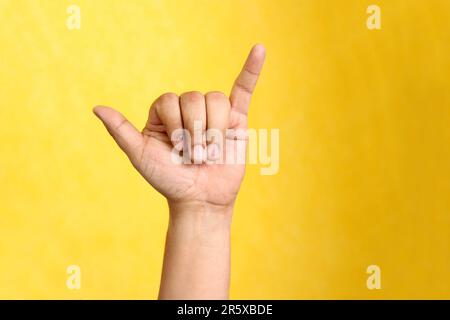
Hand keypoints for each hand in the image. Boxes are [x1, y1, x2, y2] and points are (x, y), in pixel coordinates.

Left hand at [93, 45, 265, 209]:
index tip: (174, 150)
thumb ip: (121, 131)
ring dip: (213, 130)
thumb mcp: (140, 156)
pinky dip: (252, 69)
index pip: (170, 100)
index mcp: (165, 112)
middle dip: (194, 132)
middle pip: (194, 98)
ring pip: (215, 100)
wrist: (199, 200)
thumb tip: (97, 107)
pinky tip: (260, 50)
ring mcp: (214, 112)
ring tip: (211, 153)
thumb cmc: (169, 180)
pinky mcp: (236, 119)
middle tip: (195, 157)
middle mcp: (189, 109)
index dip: (174, 126)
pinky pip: (244, 89)